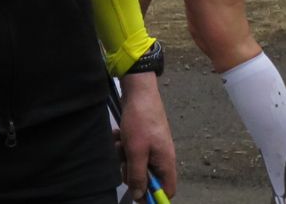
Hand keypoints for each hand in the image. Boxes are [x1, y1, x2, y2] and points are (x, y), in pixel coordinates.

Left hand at [118, 72, 176, 200]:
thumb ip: (138, 176)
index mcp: (166, 162)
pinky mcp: (144, 137)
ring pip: (137, 162)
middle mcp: (162, 156)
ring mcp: (153, 145)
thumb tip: (139, 196)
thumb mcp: (136, 152)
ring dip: (125, 156)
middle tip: (123, 163)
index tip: (137, 195)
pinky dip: (124, 144)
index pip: (167, 189)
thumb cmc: (140, 123)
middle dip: (133, 172)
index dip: (153, 196)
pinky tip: (118, 135)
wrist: (139, 91)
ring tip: (119, 143)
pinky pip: (133, 149)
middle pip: (149, 177)